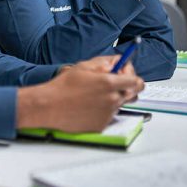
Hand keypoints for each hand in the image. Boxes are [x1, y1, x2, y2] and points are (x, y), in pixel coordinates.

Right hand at [16, 67, 143, 132]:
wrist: (49, 106)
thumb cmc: (63, 86)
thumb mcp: (83, 66)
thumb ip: (105, 62)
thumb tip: (117, 62)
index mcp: (109, 83)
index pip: (137, 81)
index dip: (132, 76)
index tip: (124, 74)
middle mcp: (113, 99)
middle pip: (133, 94)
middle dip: (126, 88)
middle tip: (111, 85)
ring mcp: (108, 114)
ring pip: (120, 104)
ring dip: (112, 99)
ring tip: (92, 96)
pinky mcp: (102, 124)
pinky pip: (109, 115)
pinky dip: (102, 110)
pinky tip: (87, 106)